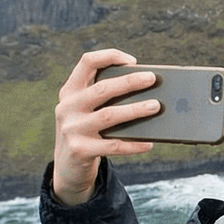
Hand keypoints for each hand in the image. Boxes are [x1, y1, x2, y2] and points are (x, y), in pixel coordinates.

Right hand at [52, 49, 158, 205]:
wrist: (67, 167)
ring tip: (156, 106)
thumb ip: (104, 98)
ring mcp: (71, 129)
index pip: (87, 62)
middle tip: (152, 79)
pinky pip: (113, 145)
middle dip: (129, 82)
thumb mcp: (87, 111)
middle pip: (102, 89)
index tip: (133, 61)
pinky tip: (149, 143)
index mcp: (70, 91)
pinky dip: (133, 144)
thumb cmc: (87, 132)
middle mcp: (67, 107)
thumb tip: (146, 90)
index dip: (110, 56)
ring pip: (109, 115)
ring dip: (135, 110)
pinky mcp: (80, 150)